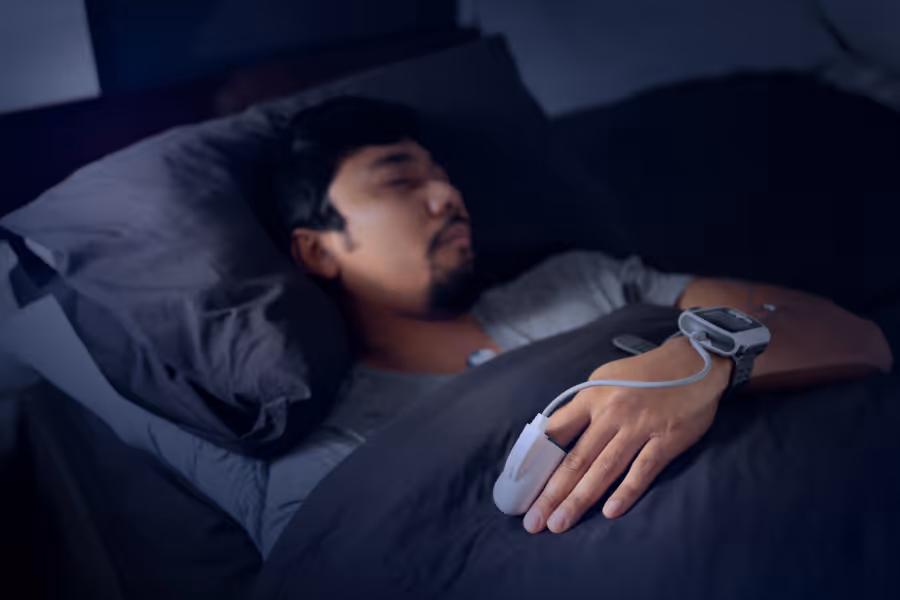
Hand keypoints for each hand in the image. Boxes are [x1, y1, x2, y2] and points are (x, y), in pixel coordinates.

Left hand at [523, 336, 732, 533]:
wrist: (694, 363)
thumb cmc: (645, 374)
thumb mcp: (606, 379)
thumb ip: (583, 407)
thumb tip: (555, 435)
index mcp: (592, 396)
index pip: (556, 431)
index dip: (536, 461)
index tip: (521, 486)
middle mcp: (611, 412)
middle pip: (575, 458)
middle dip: (551, 493)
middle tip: (534, 521)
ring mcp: (639, 426)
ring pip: (603, 468)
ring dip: (579, 499)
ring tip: (559, 524)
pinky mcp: (666, 439)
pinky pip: (643, 469)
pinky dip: (626, 491)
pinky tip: (610, 511)